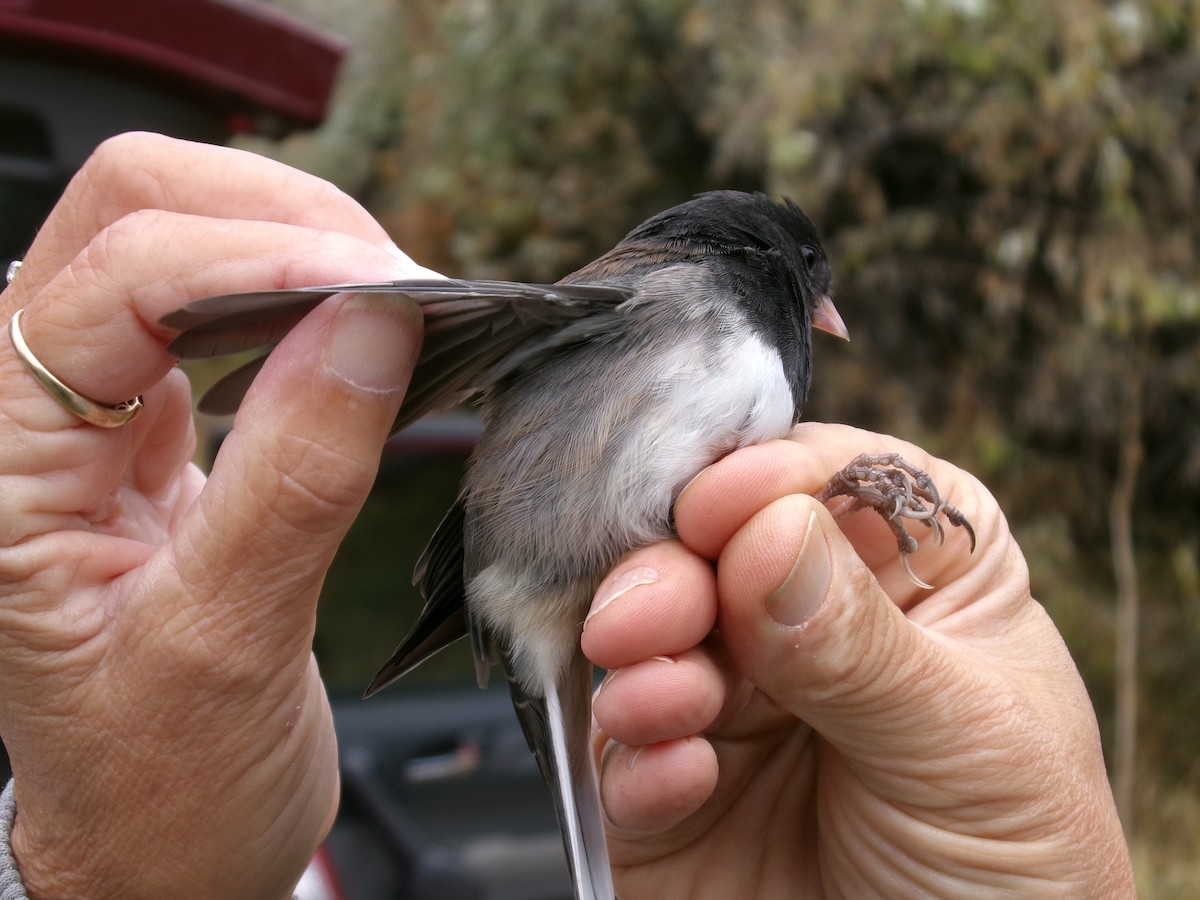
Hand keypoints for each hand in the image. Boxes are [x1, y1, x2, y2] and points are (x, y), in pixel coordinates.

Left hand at [0, 133, 426, 898]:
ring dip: (302, 244)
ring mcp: (96, 405)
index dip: (258, 260)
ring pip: (184, 238)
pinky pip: (230, 307)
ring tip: (401, 304)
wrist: (160, 844)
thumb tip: (371, 325)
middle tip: (400, 284)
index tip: (388, 290)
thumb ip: (296, 477)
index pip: (112, 279)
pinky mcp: (163, 422)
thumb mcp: (226, 642)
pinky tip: (369, 331)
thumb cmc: (159, 782)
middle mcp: (28, 407)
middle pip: (132, 209)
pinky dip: (312, 294)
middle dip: (277, 219)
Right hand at [585, 423, 1132, 897]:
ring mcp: (734, 701)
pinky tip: (677, 781)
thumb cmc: (1014, 870)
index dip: (767, 483)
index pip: (827, 480)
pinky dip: (637, 757)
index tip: (723, 510)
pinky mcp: (670, 786)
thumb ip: (863, 645)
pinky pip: (623, 748)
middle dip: (672, 571)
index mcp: (908, 572)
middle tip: (648, 614)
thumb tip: (767, 533)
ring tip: (666, 704)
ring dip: (642, 661)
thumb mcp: (969, 746)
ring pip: (649, 637)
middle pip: (711, 549)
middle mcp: (808, 621)